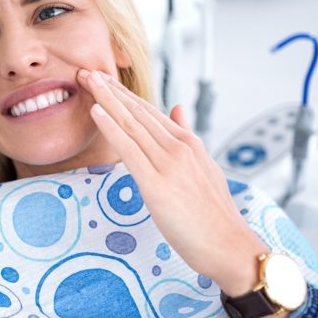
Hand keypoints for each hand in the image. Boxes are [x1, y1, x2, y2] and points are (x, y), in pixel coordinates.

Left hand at [76, 69, 266, 296]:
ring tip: (86, 79)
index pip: (150, 112)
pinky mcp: (157, 185)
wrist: (231, 247)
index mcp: (189, 144)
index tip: (105, 79)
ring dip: (106, 99)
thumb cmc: (215, 216)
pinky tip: (96, 111)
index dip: (125, 94)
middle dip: (110, 90)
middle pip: (138, 112)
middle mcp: (179, 148)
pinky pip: (129, 149)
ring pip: (131, 124)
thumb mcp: (205, 169)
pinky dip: (111, 127)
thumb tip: (177, 108)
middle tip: (86, 70)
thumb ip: (187, 138)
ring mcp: (169, 165)